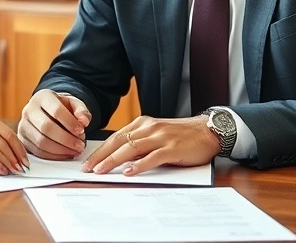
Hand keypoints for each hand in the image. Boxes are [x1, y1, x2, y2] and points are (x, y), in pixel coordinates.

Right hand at [18, 90, 91, 159]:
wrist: (46, 111)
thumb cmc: (61, 108)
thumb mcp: (73, 103)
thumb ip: (81, 110)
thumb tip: (84, 121)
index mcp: (42, 97)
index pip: (56, 110)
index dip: (70, 122)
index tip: (81, 131)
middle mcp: (29, 110)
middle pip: (46, 128)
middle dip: (66, 139)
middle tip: (80, 145)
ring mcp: (23, 125)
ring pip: (41, 142)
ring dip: (61, 150)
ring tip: (74, 150)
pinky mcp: (22, 139)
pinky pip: (37, 151)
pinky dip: (53, 156)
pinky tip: (65, 154)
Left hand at [82, 114, 218, 175]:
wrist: (208, 131)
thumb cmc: (181, 136)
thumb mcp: (156, 135)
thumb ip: (140, 144)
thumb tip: (119, 159)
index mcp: (143, 123)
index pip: (115, 137)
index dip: (100, 150)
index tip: (88, 162)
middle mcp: (149, 128)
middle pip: (119, 142)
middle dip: (101, 156)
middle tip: (88, 169)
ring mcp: (161, 137)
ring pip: (131, 148)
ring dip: (114, 160)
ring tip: (102, 171)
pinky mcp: (172, 148)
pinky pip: (152, 157)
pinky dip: (139, 165)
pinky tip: (129, 172)